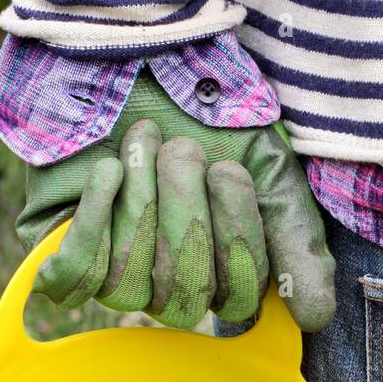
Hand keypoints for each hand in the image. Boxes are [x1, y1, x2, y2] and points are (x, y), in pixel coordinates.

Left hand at [17, 71, 335, 331]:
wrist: (130, 63)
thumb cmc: (207, 120)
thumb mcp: (267, 170)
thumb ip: (296, 238)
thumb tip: (317, 318)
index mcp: (228, 275)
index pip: (238, 300)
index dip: (233, 238)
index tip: (227, 169)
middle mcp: (175, 291)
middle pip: (185, 294)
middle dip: (183, 209)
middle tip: (181, 145)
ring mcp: (121, 282)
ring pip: (132, 282)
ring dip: (140, 198)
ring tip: (143, 139)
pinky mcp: (66, 261)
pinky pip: (79, 273)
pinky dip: (96, 214)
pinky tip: (108, 169)